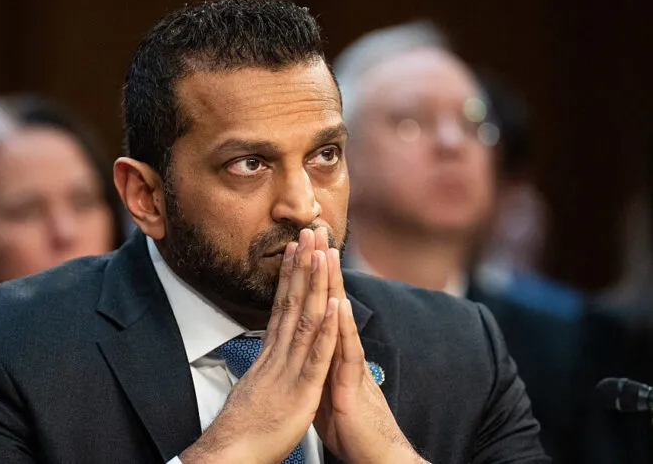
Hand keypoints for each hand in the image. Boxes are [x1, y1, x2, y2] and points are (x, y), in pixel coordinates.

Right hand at [180, 229, 339, 463]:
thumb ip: (263, 367)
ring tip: (322, 253)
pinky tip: (336, 305)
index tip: (295, 249)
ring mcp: (291, 369)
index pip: (281, 306)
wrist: (233, 452)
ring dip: (316, 284)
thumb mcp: (255, 387)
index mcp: (270, 354)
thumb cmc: (245, 426)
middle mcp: (279, 353)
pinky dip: (328, 329)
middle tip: (309, 232)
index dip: (290, 276)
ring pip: (306, 319)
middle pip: (293, 302)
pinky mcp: (303, 390)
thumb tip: (264, 354)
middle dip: (303, 266)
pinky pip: (317, 355)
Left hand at [314, 233, 425, 462]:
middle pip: (328, 300)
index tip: (298, 247)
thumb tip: (303, 349)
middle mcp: (340, 350)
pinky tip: (341, 305)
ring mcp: (349, 365)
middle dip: (319, 266)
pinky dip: (343, 328)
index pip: (316, 305)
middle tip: (314, 231)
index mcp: (328, 350)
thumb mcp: (323, 387)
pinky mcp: (354, 385)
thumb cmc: (350, 424)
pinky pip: (347, 354)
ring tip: (326, 254)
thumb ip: (315, 363)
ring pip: (340, 318)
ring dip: (332, 285)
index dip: (306, 277)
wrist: (376, 453)